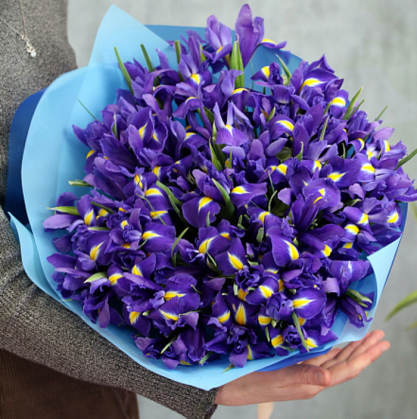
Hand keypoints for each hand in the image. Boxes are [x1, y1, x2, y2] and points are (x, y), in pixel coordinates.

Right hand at [215, 329, 389, 405]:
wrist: (237, 385)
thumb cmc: (256, 382)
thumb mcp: (279, 380)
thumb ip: (304, 377)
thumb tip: (329, 377)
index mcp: (313, 383)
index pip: (346, 369)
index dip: (364, 357)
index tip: (379, 344)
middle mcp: (314, 377)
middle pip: (346, 363)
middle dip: (365, 350)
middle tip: (381, 336)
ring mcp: (306, 370)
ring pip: (336, 359)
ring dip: (353, 349)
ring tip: (368, 338)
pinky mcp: (298, 364)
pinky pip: (322, 356)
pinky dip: (334, 348)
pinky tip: (339, 343)